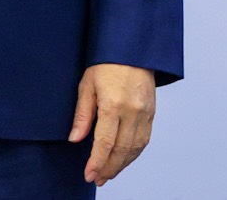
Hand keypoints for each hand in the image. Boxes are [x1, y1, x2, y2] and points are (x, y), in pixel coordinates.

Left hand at [68, 63, 155, 184]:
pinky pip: (144, 139)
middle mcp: (132, 111)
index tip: (89, 175)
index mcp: (114, 104)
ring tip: (108, 173)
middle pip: (121, 150)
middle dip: (109, 168)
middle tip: (97, 179)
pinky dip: (133, 153)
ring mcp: (145, 112)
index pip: (105, 142)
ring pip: (135, 148)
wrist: (133, 48)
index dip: (97, 162)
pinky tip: (123, 159)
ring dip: (122, 164)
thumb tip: (75, 139)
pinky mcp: (152, 112)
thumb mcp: (87, 85)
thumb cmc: (106, 63)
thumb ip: (82, 115)